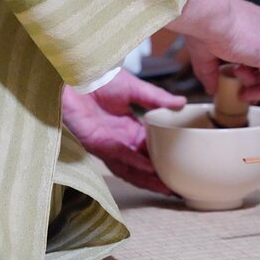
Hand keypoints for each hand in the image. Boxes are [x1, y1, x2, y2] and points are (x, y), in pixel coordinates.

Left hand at [62, 70, 185, 194]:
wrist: (77, 72)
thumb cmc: (99, 78)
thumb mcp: (135, 88)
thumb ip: (157, 98)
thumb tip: (182, 102)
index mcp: (128, 128)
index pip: (149, 149)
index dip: (163, 159)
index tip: (180, 168)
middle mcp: (119, 139)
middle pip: (139, 166)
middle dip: (156, 178)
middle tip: (175, 187)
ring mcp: (107, 143)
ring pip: (128, 167)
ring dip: (146, 178)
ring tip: (164, 187)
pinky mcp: (95, 141)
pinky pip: (117, 154)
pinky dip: (133, 161)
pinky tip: (148, 166)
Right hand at [167, 0, 259, 101]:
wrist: (209, 17)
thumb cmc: (204, 25)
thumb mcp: (205, 53)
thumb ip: (211, 72)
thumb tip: (211, 88)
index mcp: (253, 21)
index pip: (259, 47)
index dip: (250, 67)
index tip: (237, 77)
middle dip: (252, 77)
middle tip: (238, 85)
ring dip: (254, 83)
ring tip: (236, 80)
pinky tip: (247, 93)